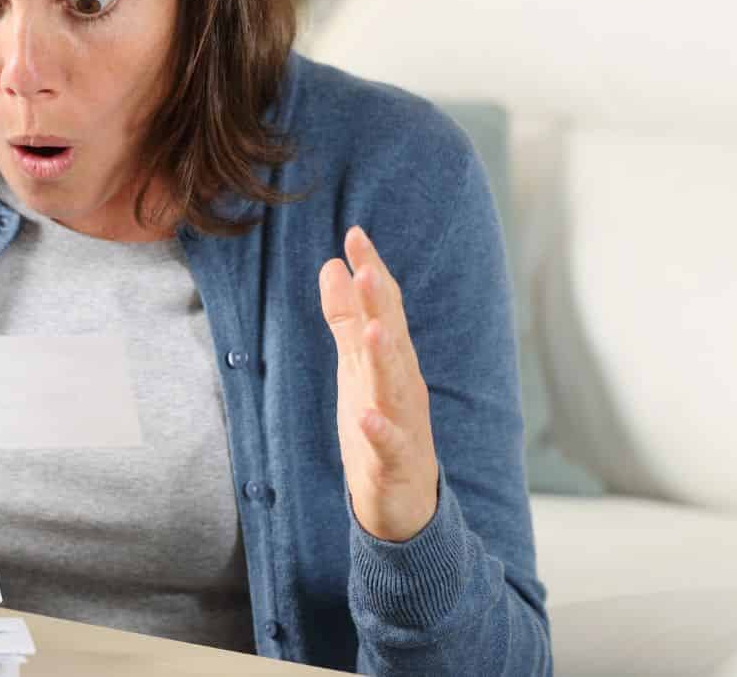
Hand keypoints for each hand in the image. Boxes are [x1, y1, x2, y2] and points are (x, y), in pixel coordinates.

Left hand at [319, 226, 439, 541]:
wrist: (404, 502)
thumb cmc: (381, 426)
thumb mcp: (356, 367)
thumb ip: (346, 319)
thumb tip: (332, 266)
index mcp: (392, 361)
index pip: (383, 309)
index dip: (371, 272)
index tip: (354, 234)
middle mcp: (403, 386)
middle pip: (393, 339)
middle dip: (381, 304)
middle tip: (367, 267)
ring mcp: (403, 424)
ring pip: (396, 387)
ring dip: (387, 358)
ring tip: (375, 330)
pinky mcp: (395, 463)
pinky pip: (389, 445)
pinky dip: (379, 430)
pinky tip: (366, 416)